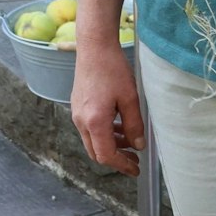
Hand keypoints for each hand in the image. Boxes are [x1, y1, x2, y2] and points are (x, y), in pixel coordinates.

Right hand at [71, 43, 145, 175]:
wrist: (94, 47)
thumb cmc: (112, 69)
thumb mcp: (130, 98)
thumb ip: (134, 125)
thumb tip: (138, 145)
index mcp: (94, 122)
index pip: (106, 155)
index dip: (122, 165)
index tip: (136, 168)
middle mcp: (81, 121)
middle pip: (96, 152)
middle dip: (116, 158)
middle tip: (135, 159)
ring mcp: (77, 114)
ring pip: (93, 141)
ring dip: (111, 145)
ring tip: (130, 139)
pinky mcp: (77, 106)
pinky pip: (89, 129)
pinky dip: (104, 133)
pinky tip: (118, 125)